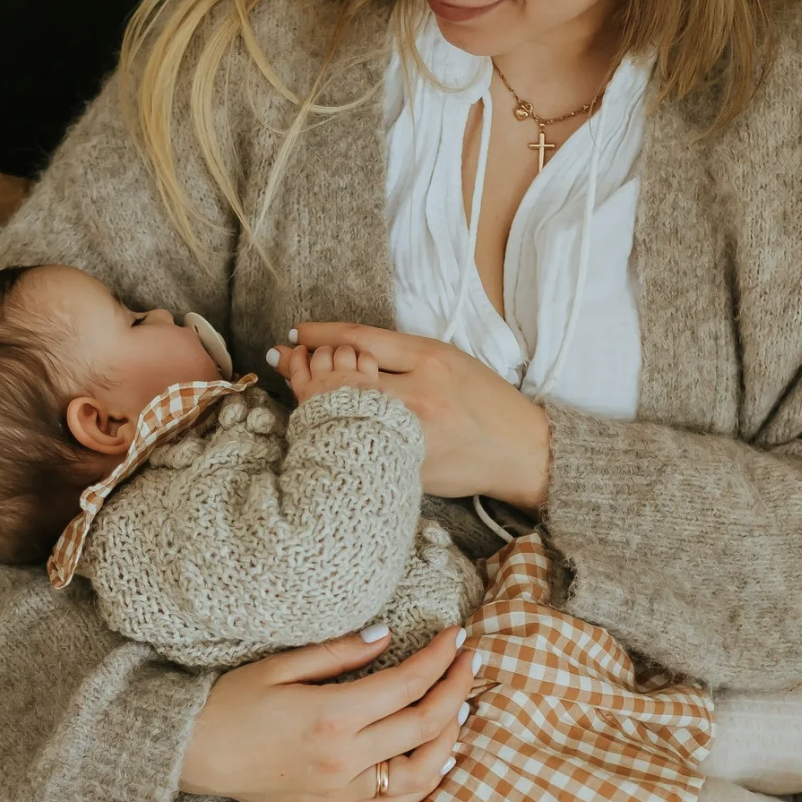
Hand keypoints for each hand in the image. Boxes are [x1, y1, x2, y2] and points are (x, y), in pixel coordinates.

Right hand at [179, 625, 475, 801]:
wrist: (190, 756)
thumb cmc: (227, 704)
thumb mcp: (279, 666)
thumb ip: (338, 653)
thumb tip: (388, 636)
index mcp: (332, 716)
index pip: (409, 684)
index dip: (441, 658)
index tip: (457, 636)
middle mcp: (345, 760)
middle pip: (426, 725)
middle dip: (458, 688)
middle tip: (470, 661)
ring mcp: (342, 791)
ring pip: (423, 773)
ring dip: (450, 738)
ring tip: (460, 707)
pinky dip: (425, 781)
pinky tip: (438, 758)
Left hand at [286, 322, 550, 508]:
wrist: (519, 452)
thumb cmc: (484, 401)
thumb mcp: (448, 359)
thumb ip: (399, 352)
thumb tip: (344, 344)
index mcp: (430, 362)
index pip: (361, 339)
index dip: (320, 334)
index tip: (295, 330)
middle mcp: (417, 398)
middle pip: (341, 378)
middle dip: (305, 366)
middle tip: (282, 357)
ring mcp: (409, 438)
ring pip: (343, 415)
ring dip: (312, 399)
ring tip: (295, 385)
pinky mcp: (405, 470)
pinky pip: (360, 447)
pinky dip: (336, 434)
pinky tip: (322, 423)